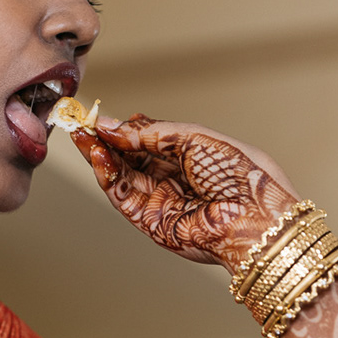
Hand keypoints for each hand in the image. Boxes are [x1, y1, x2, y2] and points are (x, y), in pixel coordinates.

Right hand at [73, 116, 300, 268]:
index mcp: (192, 156)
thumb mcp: (193, 138)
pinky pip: (123, 196)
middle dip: (106, 140)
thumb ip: (150, 132)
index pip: (148, 140)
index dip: (124, 128)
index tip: (100, 115)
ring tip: (84, 135)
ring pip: (121, 176)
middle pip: (130, 159)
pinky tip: (97, 155)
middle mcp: (175, 179)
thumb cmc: (239, 174)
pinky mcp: (152, 223)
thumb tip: (113, 125)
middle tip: (83, 122)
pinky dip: (106, 175)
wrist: (254, 215)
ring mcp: (162, 201)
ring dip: (100, 156)